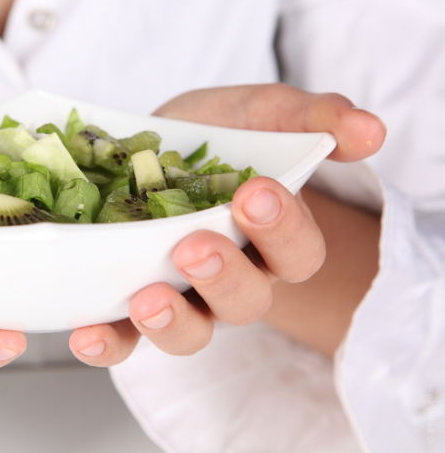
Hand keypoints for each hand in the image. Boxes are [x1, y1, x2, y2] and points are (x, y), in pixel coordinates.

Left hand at [66, 84, 385, 365]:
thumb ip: (310, 117)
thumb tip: (370, 130)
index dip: (283, 231)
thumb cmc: (214, 134)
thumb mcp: (257, 112)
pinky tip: (85, 331)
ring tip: (146, 299)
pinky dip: (106, 342)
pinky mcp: (128, 304)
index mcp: (270, 238)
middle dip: (223, 276)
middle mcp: (231, 278)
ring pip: (189, 332)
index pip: (296, 253)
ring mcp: (180, 296)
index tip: (254, 193)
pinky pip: (122, 340)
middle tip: (194, 246)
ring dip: (171, 321)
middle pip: (245, 301)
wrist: (150, 145)